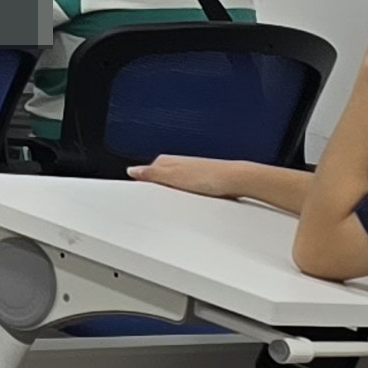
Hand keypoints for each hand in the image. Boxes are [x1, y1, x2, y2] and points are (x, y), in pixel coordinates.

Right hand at [132, 155, 253, 198]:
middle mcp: (177, 164)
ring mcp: (189, 173)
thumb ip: (151, 174)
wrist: (236, 181)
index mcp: (166, 161)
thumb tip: (132, 170)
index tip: (142, 198)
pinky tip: (188, 205)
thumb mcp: (174, 177)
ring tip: (177, 206)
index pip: (146, 173)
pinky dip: (184, 199)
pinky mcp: (199, 183)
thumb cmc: (209, 176)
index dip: (144, 187)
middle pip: (159, 181)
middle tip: (160, 204)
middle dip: (158, 193)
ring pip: (172, 187)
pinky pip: (185, 192)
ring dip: (173, 197)